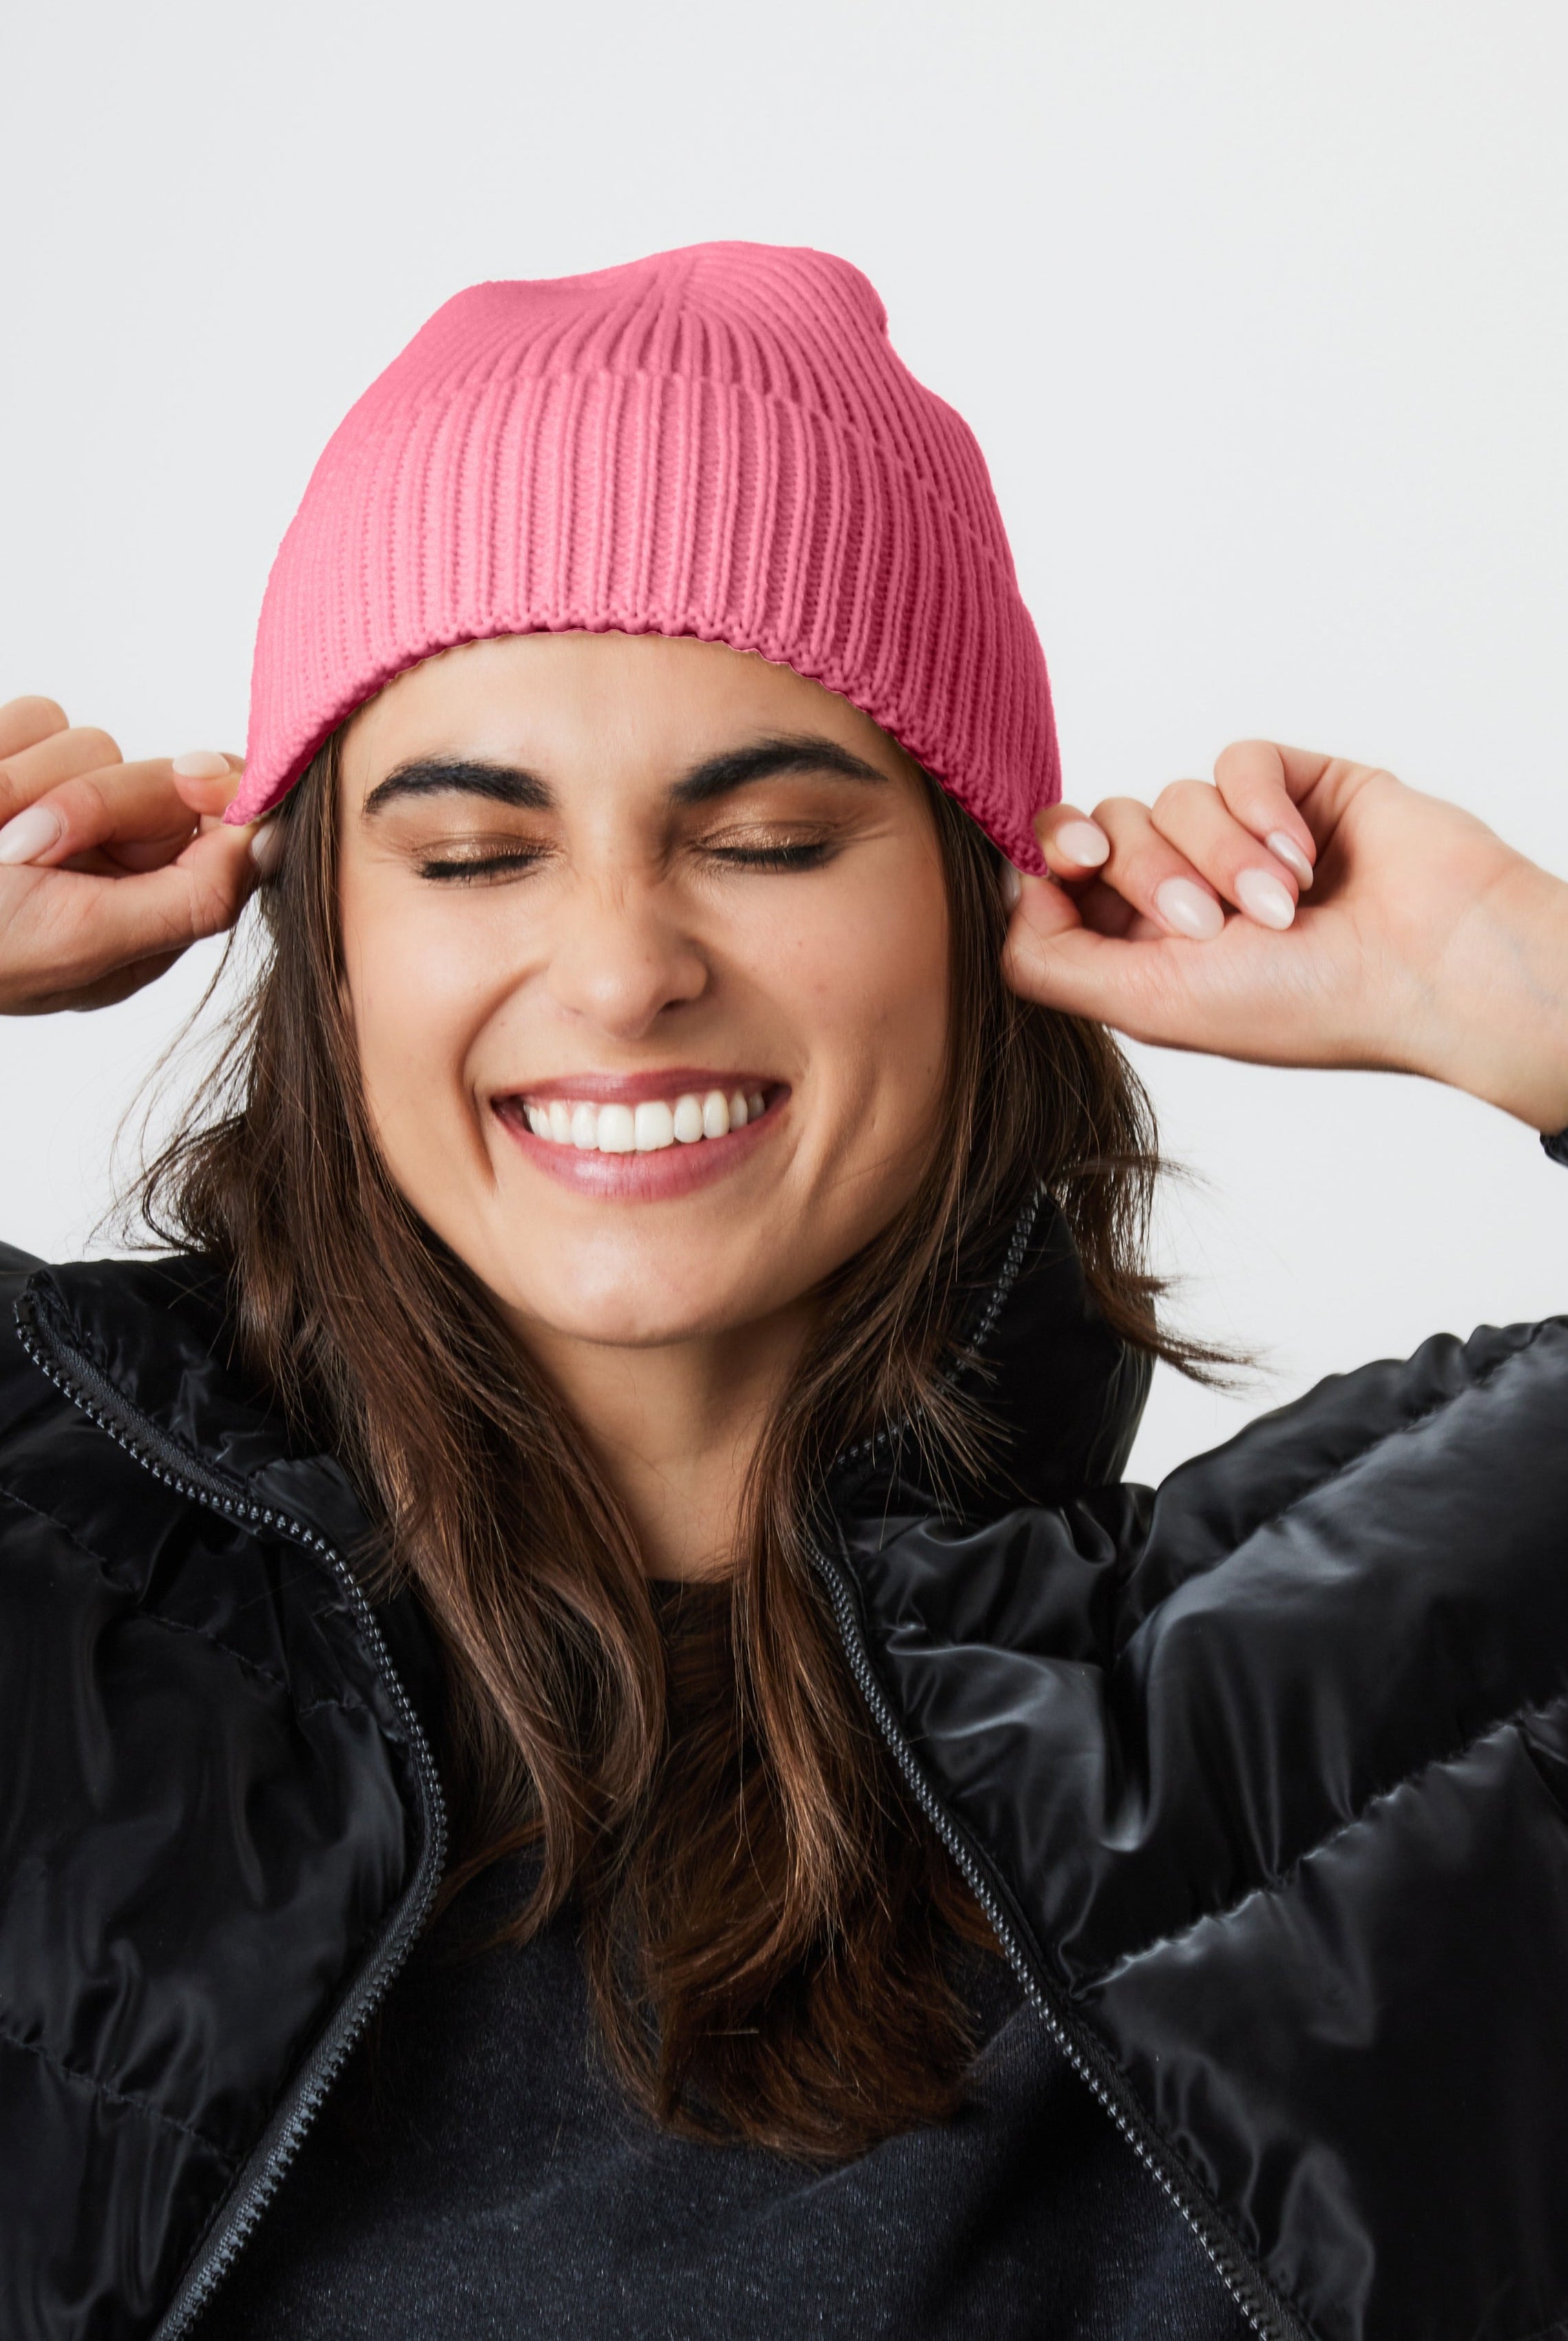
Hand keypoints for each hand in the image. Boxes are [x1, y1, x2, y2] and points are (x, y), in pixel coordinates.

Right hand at [0, 696, 260, 1013]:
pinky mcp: (7, 758)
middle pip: (163, 781)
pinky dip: (0, 752)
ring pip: (91, 742)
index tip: (198, 779)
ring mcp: (51, 805)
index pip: (224, 835)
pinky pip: (36, 715)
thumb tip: (270, 843)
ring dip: (25, 782)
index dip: (218, 799)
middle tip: (21, 847)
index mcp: (141, 917)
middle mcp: (106, 858)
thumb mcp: (86, 941)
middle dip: (93, 802)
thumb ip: (190, 897)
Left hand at [1002, 739, 1567, 1132]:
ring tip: (1284, 908)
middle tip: (1209, 924)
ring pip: (1171, 795)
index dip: (1055, 864)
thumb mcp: (1152, 1004)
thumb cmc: (1307, 1005)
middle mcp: (1185, 890)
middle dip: (1152, 871)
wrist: (1432, 968)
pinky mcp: (1296, 788)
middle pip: (1104, 828)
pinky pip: (1236, 759)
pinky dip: (1262, 806)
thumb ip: (1052, 961)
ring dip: (1224, 854)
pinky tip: (1305, 859)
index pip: (1058, 879)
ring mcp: (1240, 836)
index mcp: (1144, 949)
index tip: (1078, 871)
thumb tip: (1007, 893)